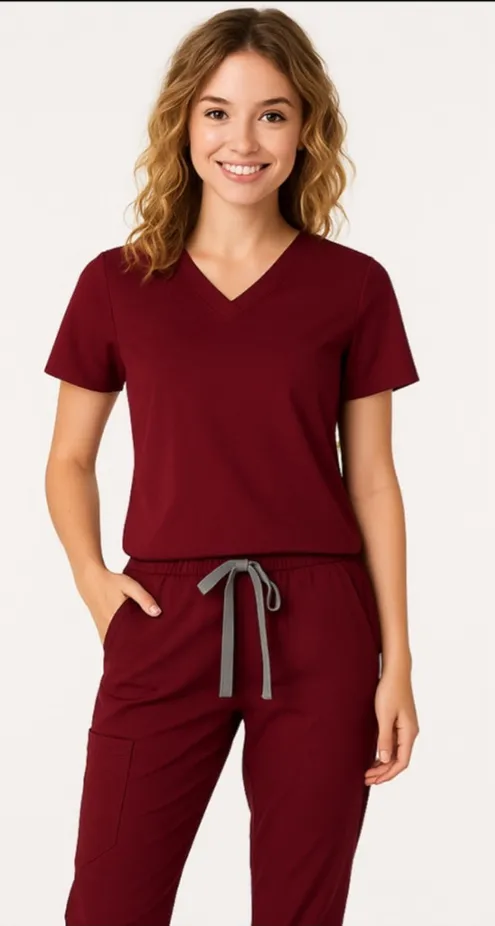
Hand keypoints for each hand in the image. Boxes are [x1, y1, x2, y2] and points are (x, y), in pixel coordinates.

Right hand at [74, 562, 161, 644]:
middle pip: (125, 647)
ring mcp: (103, 630)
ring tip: (140, 652)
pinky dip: (118, 646)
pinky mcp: (101, 629)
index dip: (142, 647)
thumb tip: (157, 613)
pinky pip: (109, 642)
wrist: (91, 581)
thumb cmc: (112, 582)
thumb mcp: (130, 586)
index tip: (153, 651)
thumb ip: (144, 599)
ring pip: (116, 646)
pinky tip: (127, 646)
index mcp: (117, 619)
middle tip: (150, 654)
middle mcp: (108, 627)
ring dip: (127, 649)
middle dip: (136, 651)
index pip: (132, 641)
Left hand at [364, 664, 419, 785]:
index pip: (402, 762)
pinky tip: (375, 757)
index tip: (373, 780)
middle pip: (399, 760)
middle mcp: (410, 733)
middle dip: (384, 772)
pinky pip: (394, 743)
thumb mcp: (384, 715)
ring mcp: (406, 728)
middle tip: (366, 779)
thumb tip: (384, 760)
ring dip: (384, 764)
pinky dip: (385, 753)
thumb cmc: (390, 691)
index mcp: (409, 733)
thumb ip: (384, 738)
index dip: (388, 774)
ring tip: (369, 772)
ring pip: (396, 753)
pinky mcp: (400, 722)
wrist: (396, 672)